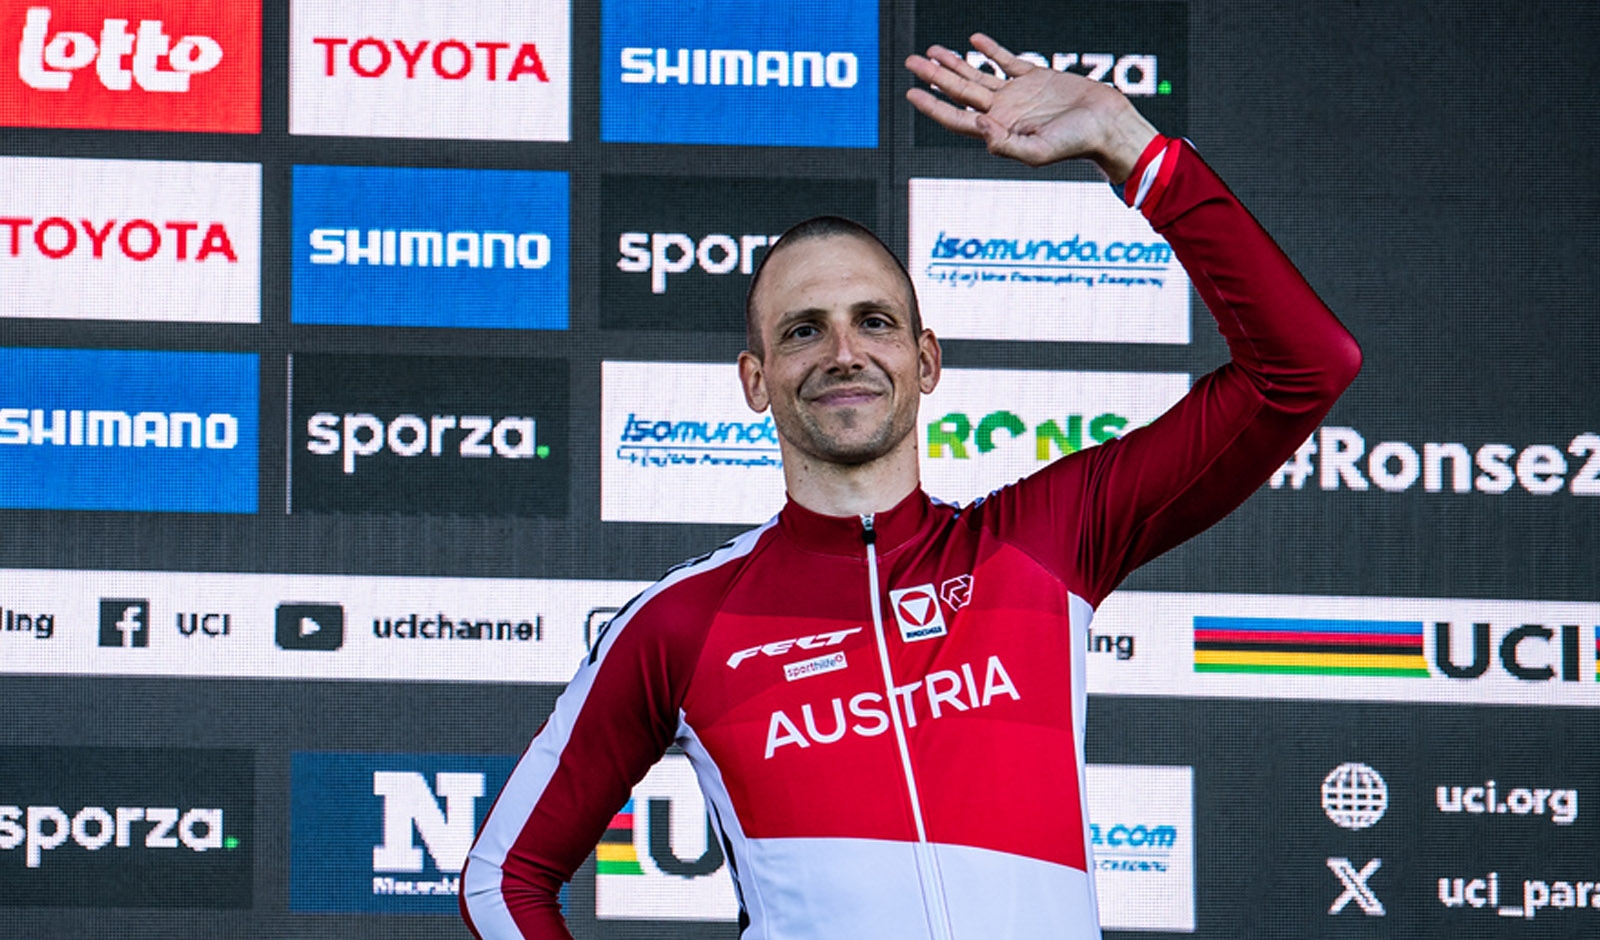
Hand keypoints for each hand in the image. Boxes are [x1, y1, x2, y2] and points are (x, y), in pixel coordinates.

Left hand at [905, 33, 1158, 182]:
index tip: (911, 92)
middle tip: (911, 62)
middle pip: (960, 92)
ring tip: (932, 51)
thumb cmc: (1075, 144)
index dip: (932, 106)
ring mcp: (1018, 94)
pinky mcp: (1036, 77)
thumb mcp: (1037, 152)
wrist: (1107, 126)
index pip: (956, 118)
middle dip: (934, 77)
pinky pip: (1006, 61)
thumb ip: (1004, 143)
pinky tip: (974, 41)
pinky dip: (990, 51)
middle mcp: (1003, 112)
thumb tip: (976, 124)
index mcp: (999, 130)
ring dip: (954, 63)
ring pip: (977, 75)